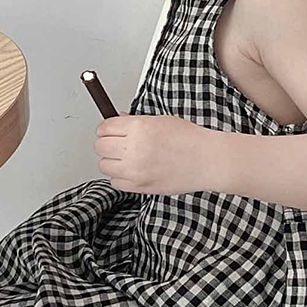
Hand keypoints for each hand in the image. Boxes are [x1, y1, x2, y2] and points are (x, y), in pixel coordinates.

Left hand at [94, 111, 213, 194]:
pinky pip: (115, 183)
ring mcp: (135, 170)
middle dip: (106, 144)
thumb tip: (116, 120)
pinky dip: (120, 178)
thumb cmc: (189, 139)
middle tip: (116, 145)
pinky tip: (133, 172)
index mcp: (139, 127)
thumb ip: (135, 121)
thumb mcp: (161, 121)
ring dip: (112, 162)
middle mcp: (134, 148)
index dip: (105, 129)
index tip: (108, 131)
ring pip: (104, 166)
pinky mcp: (139, 187)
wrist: (207, 160)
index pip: (104, 128)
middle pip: (100, 146)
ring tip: (126, 159)